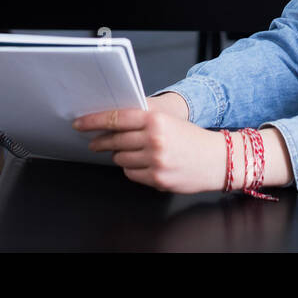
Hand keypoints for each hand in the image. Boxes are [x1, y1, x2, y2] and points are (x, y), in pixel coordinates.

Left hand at [73, 105, 227, 192]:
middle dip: (101, 142)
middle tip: (94, 142)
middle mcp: (154, 139)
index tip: (80, 124)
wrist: (217, 160)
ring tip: (131, 152)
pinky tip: (143, 163)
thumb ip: (142, 119)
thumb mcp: (168, 120)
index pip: (116, 118)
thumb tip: (112, 121)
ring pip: (121, 158)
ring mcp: (155, 161)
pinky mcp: (157, 179)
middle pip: (115, 140)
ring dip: (120, 155)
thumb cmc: (191, 138)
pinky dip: (132, 169)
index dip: (94, 121)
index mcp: (156, 119)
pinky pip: (131, 173)